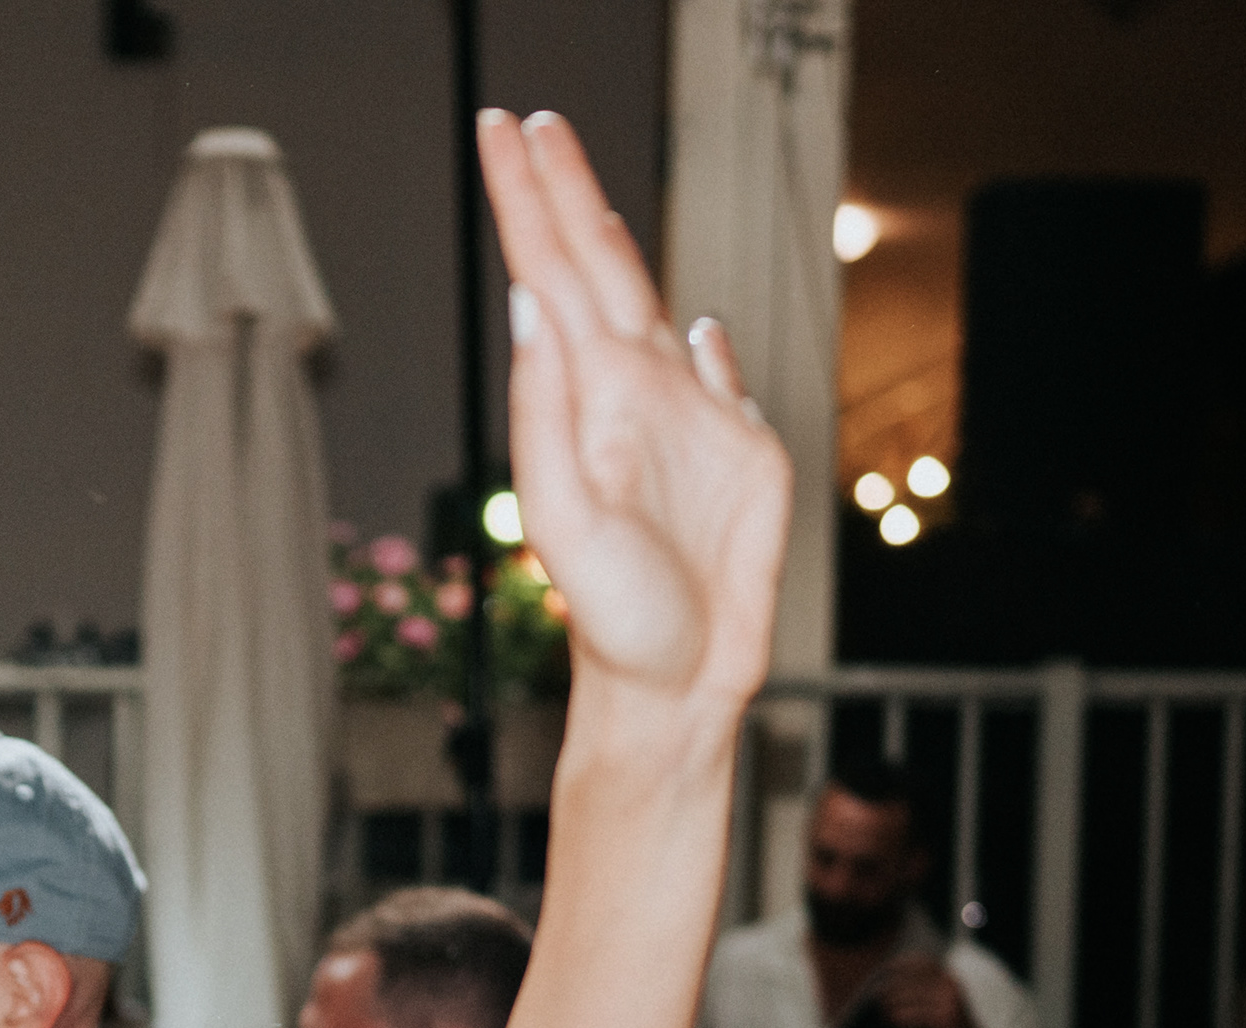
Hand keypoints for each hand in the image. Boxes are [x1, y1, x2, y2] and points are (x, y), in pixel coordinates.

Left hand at [475, 112, 791, 710]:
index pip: (548, 275)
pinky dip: (710, 347)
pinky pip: (724, 382)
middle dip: (564, 193)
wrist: (676, 688)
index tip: (500, 129)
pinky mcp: (744, 458)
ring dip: (619, 248)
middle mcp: (633, 396)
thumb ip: (545, 414)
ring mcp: (690, 422)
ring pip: (652, 310)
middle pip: (596, 270)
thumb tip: (529, 308)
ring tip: (588, 196)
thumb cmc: (613, 622)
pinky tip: (695, 325)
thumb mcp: (566, 517)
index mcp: (587, 399)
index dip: (528, 199)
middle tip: (534, 122)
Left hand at [869, 954, 966, 1027]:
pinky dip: (903, 1018)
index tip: (887, 968)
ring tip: (884, 1010)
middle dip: (895, 988)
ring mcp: (950, 1004)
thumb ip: (926, 988)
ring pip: (915, 1000)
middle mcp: (952, 987)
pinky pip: (917, 1017)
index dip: (905, 963)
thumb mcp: (942, 1000)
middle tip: (879, 994)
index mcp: (951, 979)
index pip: (925, 964)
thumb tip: (892, 983)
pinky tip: (894, 1021)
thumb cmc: (949, 1022)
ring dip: (895, 1004)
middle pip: (916, 982)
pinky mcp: (946, 1021)